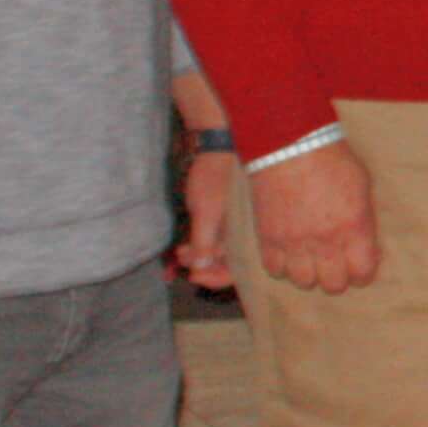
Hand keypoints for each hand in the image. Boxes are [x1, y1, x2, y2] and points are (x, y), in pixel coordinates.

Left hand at [174, 149, 237, 289]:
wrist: (218, 148)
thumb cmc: (215, 177)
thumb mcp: (206, 211)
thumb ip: (204, 240)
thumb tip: (200, 267)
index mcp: (247, 235)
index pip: (238, 271)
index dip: (216, 278)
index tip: (194, 275)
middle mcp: (244, 235)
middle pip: (230, 266)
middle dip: (205, 269)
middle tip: (185, 265)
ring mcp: (235, 228)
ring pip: (219, 255)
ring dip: (199, 258)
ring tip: (180, 253)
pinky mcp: (224, 221)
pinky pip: (214, 242)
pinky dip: (199, 247)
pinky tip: (184, 246)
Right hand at [252, 141, 381, 293]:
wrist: (289, 144)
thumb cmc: (331, 158)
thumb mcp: (362, 186)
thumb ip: (363, 219)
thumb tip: (364, 242)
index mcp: (355, 227)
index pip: (363, 273)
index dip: (362, 272)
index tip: (358, 265)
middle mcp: (326, 241)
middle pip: (333, 285)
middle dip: (336, 276)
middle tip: (333, 263)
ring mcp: (295, 242)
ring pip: (303, 281)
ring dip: (307, 272)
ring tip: (308, 258)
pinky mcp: (269, 238)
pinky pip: (274, 269)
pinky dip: (281, 265)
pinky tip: (287, 252)